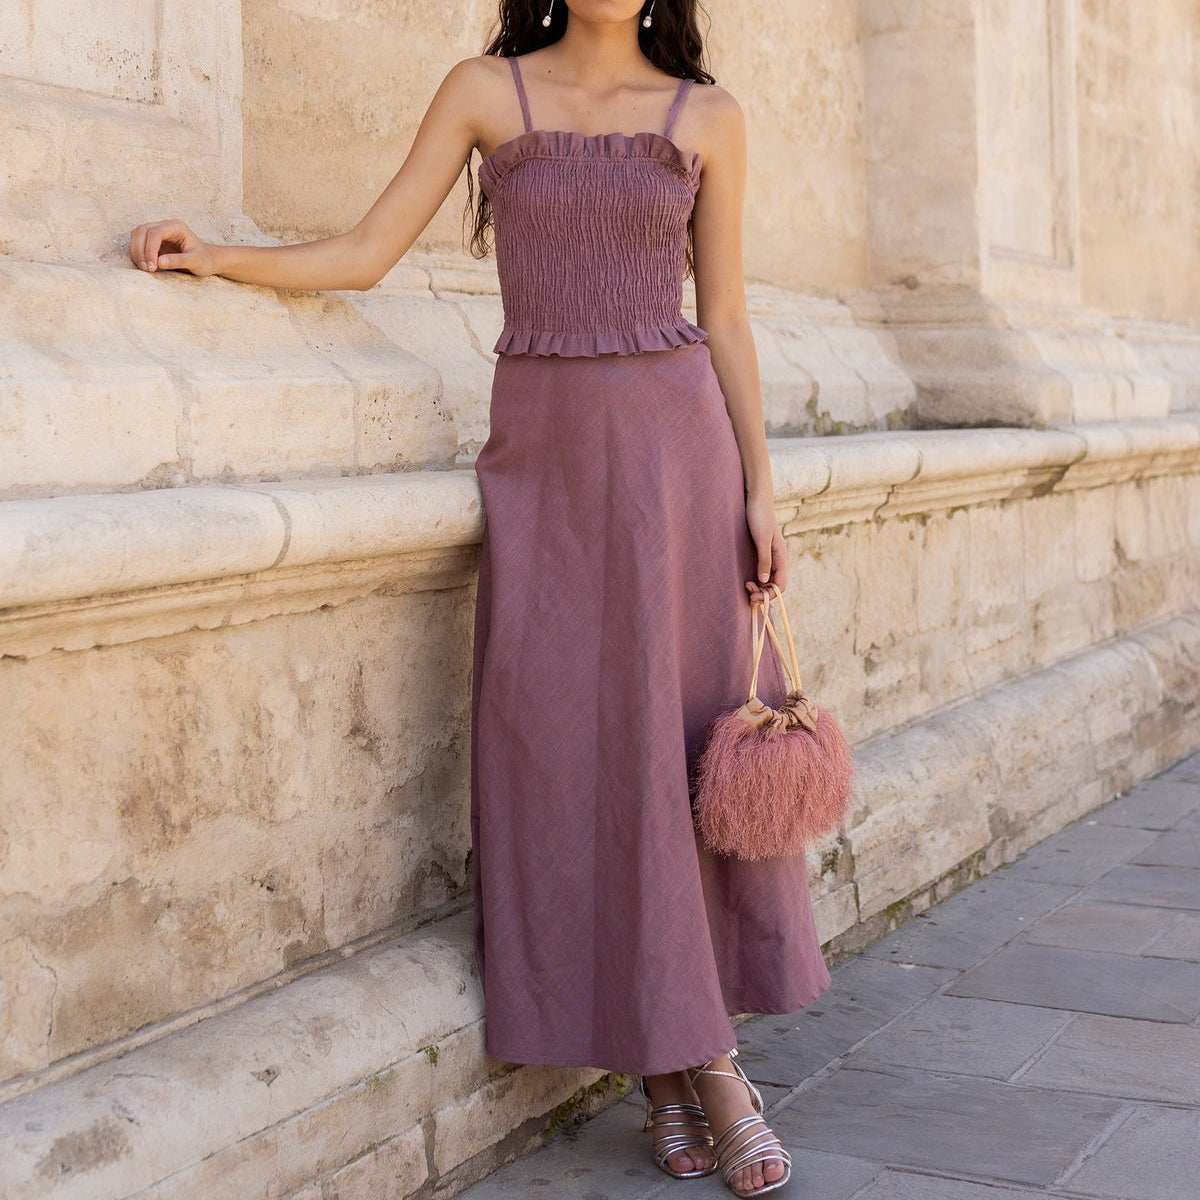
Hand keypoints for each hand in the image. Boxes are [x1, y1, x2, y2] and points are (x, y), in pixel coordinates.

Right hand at [129, 219, 215, 276]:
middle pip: (142, 231)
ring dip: (136, 251)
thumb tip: (159, 262)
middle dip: (141, 250)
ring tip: (145, 268)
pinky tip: (144, 265)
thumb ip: (179, 261)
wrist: (208, 260)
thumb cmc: (204, 260)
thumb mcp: (196, 262)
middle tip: (147, 269)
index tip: (152, 267)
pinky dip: (137, 253)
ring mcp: (158, 230)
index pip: (155, 233)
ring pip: (137, 234)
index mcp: (176, 226)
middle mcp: (165, 225)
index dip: (149, 249)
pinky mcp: (153, 239)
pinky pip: (138, 242)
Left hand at [743, 491, 787, 606]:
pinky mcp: (762, 553)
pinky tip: (746, 580)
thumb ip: (764, 559)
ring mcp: (770, 557)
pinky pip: (762, 573)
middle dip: (763, 594)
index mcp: (782, 557)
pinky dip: (756, 580)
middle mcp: (778, 560)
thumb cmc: (760, 516)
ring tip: (746, 588)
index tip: (754, 595)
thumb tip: (764, 580)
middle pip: (774, 585)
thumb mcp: (762, 539)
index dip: (769, 594)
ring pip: (767, 580)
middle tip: (747, 595)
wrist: (756, 499)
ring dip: (759, 588)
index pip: (780, 585)